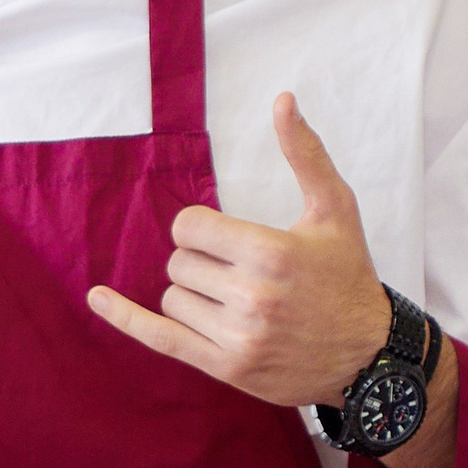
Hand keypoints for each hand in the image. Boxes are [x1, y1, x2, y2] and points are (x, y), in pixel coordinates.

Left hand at [88, 94, 389, 407]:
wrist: (369, 355)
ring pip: (172, 299)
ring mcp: (238, 338)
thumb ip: (304, 153)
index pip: (188, 227)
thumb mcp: (334, 208)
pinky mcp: (228, 368)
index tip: (226, 238)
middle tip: (239, 272)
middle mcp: (252, 297)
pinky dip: (125, 319)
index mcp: (271, 253)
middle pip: (179, 263)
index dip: (201, 229)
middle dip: (201, 262)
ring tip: (235, 300)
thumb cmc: (348, 275)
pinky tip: (97, 298)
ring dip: (193, 295)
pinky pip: (160, 339)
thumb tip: (282, 100)